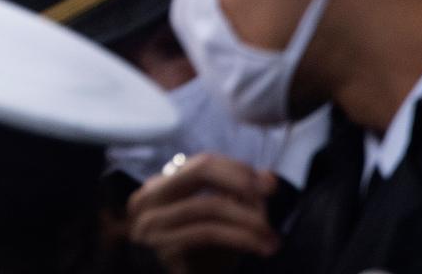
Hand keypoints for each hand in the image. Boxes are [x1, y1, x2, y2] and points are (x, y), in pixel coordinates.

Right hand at [128, 153, 279, 273]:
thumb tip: (269, 177)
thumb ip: (240, 198)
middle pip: (200, 171)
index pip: (203, 163)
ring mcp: (152, 222)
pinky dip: (241, 237)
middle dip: (241, 181)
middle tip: (270, 194)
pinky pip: (208, 232)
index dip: (239, 169)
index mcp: (160, 187)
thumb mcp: (222, 222)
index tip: (269, 185)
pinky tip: (261, 247)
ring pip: (209, 205)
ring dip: (249, 219)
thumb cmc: (202, 258)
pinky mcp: (163, 246)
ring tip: (272, 236)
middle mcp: (149, 198)